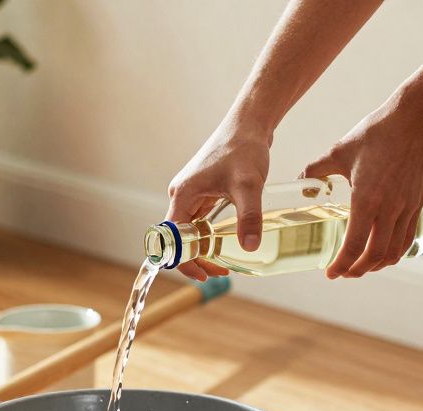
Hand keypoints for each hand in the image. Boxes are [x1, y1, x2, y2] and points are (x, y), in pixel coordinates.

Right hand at [165, 124, 270, 280]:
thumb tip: (250, 247)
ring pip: (192, 230)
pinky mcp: (204, 190)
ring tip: (225, 261)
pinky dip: (211, 235)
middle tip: (222, 271)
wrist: (249, 124)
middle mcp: (182, 195)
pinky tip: (228, 240)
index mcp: (182, 195)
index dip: (185, 262)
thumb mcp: (249, 186)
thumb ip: (250, 217)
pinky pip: (201, 220)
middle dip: (198, 259)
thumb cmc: (243, 148)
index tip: (204, 275)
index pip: (173, 240)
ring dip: (205, 248)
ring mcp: (193, 193)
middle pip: (181, 238)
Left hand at [302, 100, 422, 278]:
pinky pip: (407, 238)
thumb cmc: (375, 133)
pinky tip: (383, 251)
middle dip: (357, 270)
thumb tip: (300, 182)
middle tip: (342, 273)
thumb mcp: (338, 151)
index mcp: (366, 199)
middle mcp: (389, 209)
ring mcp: (407, 207)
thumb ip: (315, 169)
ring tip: (361, 266)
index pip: (353, 246)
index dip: (340, 265)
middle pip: (374, 256)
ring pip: (394, 251)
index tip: (330, 273)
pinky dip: (394, 252)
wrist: (415, 119)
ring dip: (376, 265)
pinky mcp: (418, 203)